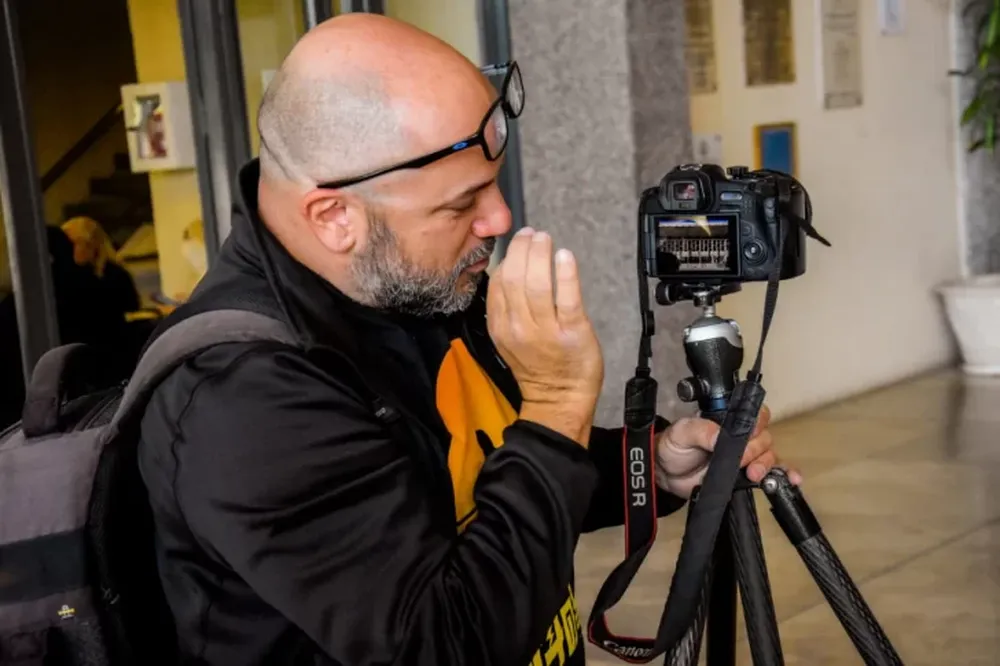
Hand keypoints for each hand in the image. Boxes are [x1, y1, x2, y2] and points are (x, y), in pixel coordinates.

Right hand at [487, 227, 603, 445]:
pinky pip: (567, 298)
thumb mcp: (509, 339)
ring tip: (546, 240)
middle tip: (533, 234)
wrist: (559, 400)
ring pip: (538, 284)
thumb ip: (507, 308)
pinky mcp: (572, 332)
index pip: (498, 283)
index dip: (507, 257)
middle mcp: (519, 327)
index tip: (517, 242)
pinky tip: (565, 257)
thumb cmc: (538, 367)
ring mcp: (546, 331)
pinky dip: (565, 273)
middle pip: (515, 278)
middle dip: (523, 249)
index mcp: (501, 327)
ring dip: (541, 255)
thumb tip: (511, 270)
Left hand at [654, 405, 801, 498]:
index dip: (756, 424)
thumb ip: (701, 430)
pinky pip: (772, 473)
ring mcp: (745, 456)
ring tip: (753, 474)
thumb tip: (722, 436)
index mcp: (728, 419)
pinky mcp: (746, 476)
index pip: (754, 414)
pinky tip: (791, 479)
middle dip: (756, 450)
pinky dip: (784, 475)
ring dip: (766, 465)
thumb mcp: (682, 432)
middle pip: (764, 437)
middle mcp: (741, 436)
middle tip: (741, 460)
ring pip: (770, 455)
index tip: (749, 435)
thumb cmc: (673, 447)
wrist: (666, 475)